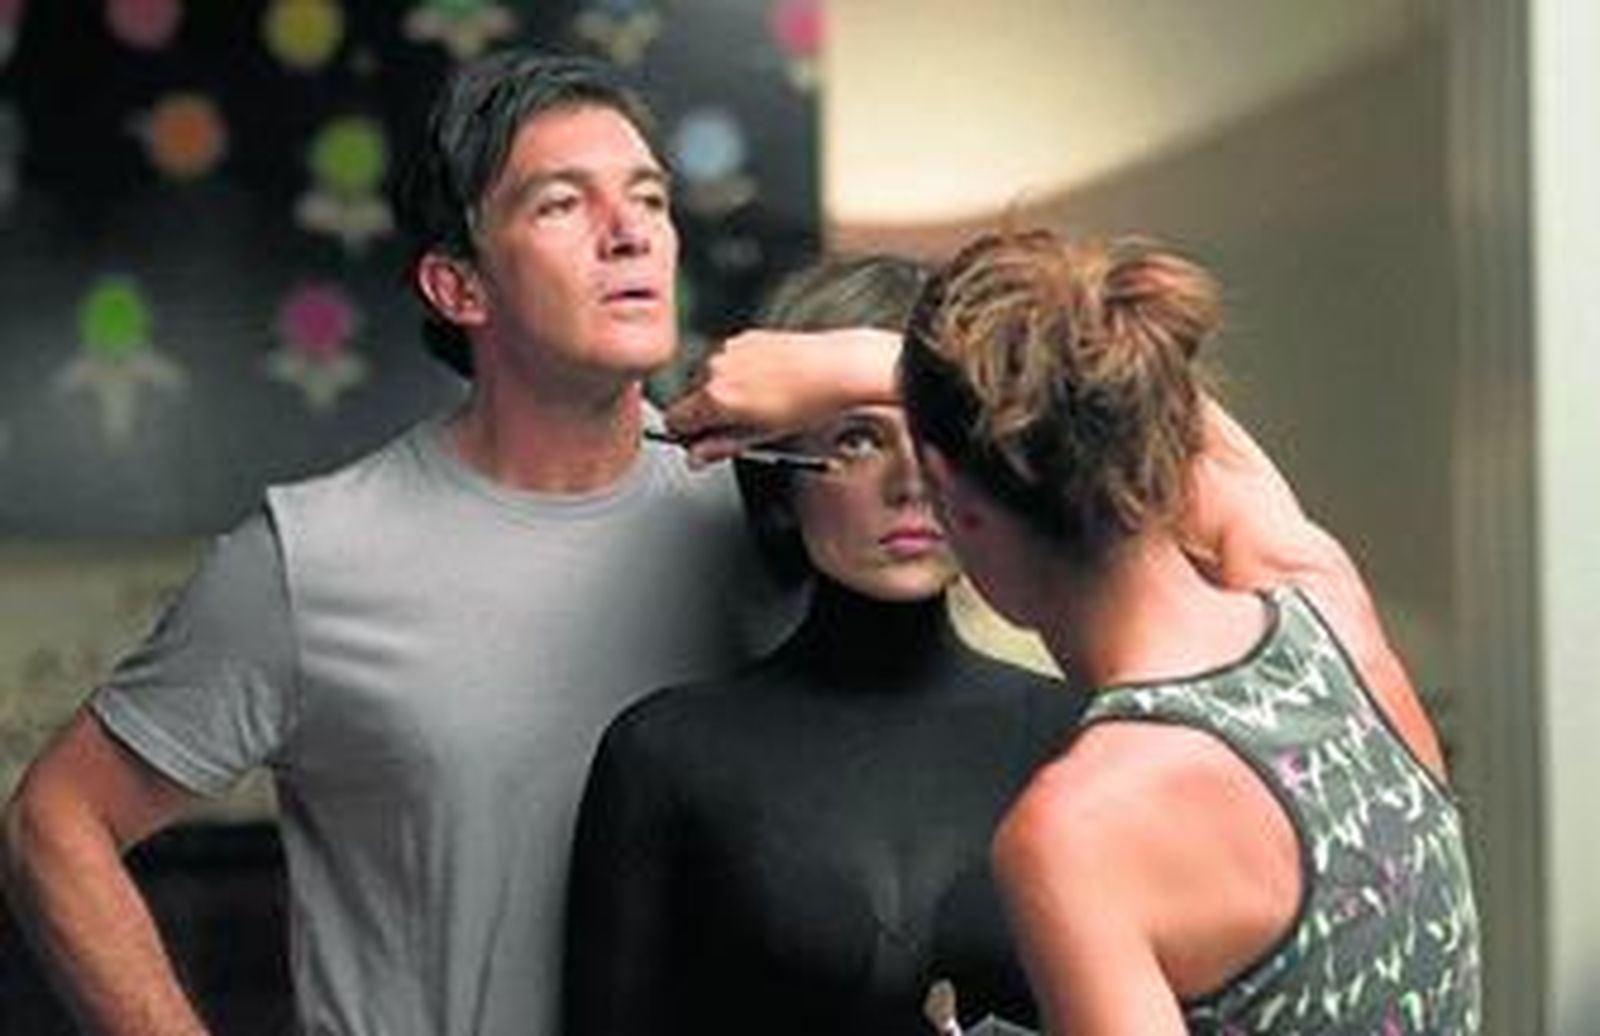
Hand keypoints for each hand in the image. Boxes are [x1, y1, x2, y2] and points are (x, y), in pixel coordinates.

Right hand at [664, 327, 900, 463]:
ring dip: (726, 393)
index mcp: (715, 397)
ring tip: (761, 403)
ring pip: (711, 379)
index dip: (687, 435)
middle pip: (692, 399)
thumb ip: (721, 447)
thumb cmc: (808, 404)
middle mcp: (716, 368)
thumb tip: (697, 457)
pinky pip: (730, 361)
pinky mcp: (746, 338)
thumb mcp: (761, 437)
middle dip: (709, 414)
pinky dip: (741, 373)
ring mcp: (730, 350)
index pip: (675, 420)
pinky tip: (768, 383)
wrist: (837, 369)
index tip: (702, 442)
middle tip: (742, 426)